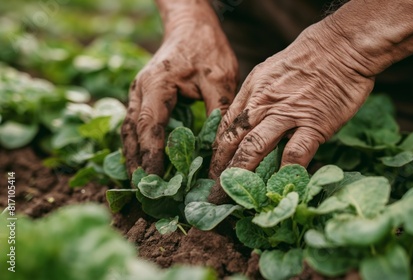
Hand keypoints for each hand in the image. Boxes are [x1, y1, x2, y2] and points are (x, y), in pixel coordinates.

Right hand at [121, 8, 237, 175]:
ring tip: (143, 185)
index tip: (155, 180)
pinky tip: (145, 163)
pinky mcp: (143, 97)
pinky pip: (135, 126)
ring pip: (129, 131)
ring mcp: (138, 93)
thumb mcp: (220, 78)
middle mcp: (140, 90)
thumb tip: (218, 149)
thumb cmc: (207, 49)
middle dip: (138, 164)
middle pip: (133, 133)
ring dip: (134, 158)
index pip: (150, 126)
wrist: (192, 26)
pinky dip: (138, 146)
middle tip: (146, 192)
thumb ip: (218, 112)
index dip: (151, 155)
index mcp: (157, 84)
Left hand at [208, 18, 374, 202]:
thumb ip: (256, 99)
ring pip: (255, 148)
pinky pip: (294, 153)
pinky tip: (278, 187)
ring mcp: (287, 114)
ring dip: (242, 174)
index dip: (216, 153)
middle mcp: (263, 104)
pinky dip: (285, 172)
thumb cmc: (307, 59)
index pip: (226, 127)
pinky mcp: (314, 124)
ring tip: (235, 195)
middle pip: (233, 141)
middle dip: (221, 170)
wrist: (340, 47)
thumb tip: (245, 125)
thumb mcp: (269, 72)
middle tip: (215, 192)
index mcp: (252, 93)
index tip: (213, 171)